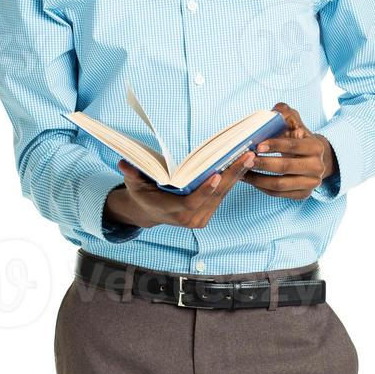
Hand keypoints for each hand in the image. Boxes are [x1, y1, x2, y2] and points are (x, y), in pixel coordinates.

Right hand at [110, 149, 255, 229]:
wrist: (149, 212)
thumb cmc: (143, 194)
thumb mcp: (135, 184)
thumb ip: (132, 174)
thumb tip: (123, 163)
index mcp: (173, 212)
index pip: (192, 202)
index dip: (205, 190)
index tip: (217, 175)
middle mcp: (190, 218)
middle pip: (216, 196)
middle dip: (232, 175)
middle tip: (247, 156)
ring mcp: (202, 217)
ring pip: (224, 194)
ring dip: (238, 175)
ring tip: (250, 155)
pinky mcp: (209, 213)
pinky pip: (224, 195)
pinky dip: (234, 179)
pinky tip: (244, 163)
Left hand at [241, 102, 338, 199]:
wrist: (313, 158)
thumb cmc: (297, 137)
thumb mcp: (294, 122)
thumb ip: (284, 113)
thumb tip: (274, 112)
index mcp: (316, 147)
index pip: (292, 146)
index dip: (274, 145)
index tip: (257, 146)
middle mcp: (317, 167)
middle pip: (285, 167)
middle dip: (262, 163)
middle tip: (245, 159)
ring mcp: (311, 184)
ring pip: (280, 184)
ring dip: (257, 179)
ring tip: (241, 171)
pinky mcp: (302, 195)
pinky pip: (278, 194)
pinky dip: (261, 188)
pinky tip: (249, 179)